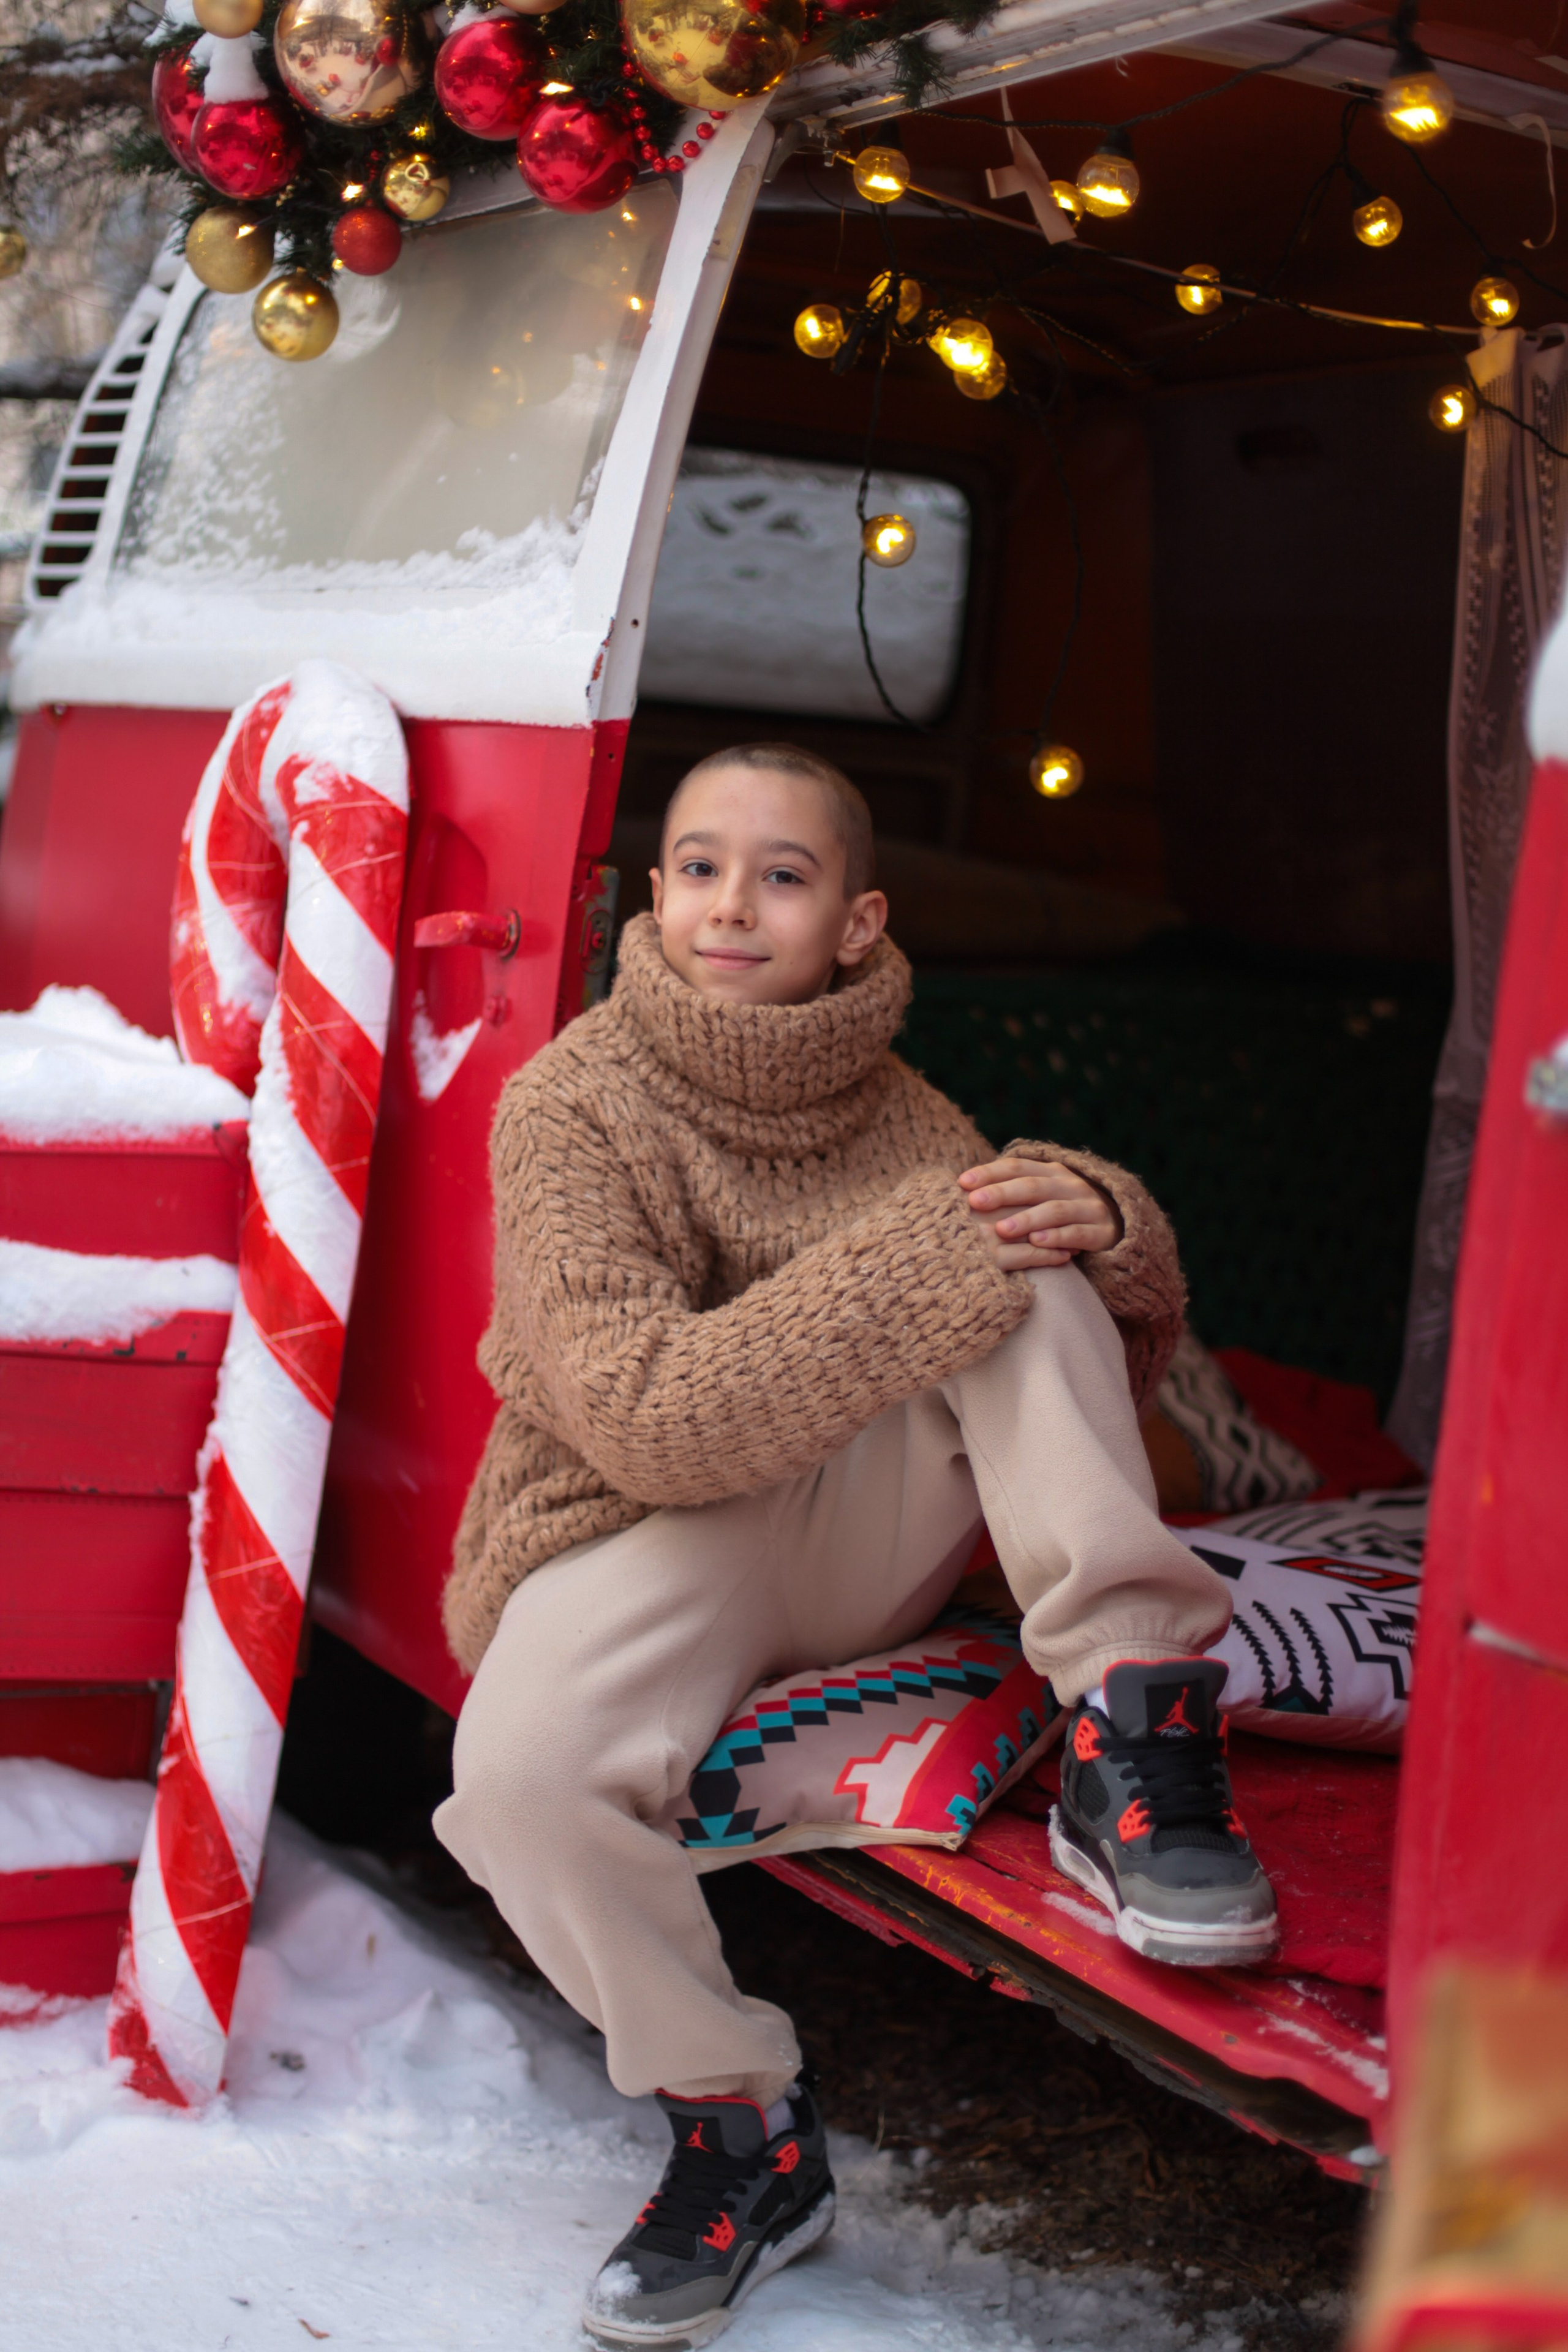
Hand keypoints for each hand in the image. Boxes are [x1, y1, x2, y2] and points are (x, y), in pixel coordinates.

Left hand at [958, 1155, 1122, 1271]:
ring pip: (1054, 1210)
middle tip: (976, 1202)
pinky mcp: (1101, 1231)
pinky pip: (1077, 1233)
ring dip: (1027, 1219)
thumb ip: (1012, 1191)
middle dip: (1002, 1193)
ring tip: (1003, 1229)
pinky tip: (1037, 1243)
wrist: (1116, 1225)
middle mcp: (1070, 1185)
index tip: (962, 1182)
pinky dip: (1057, 1237)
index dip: (989, 1173)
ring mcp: (1087, 1206)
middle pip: (1032, 1186)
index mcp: (1051, 1171)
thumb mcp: (1041, 1195)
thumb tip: (963, 1189)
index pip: (1016, 1167)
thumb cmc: (1062, 1211)